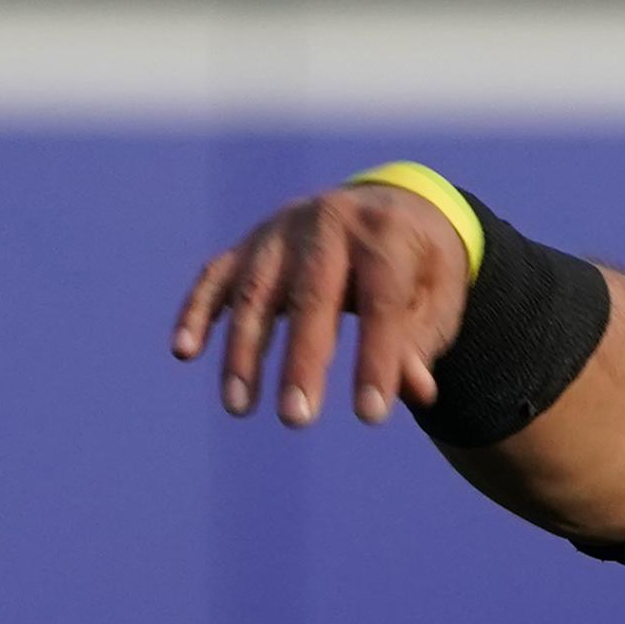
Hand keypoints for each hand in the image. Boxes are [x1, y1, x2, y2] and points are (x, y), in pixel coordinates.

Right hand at [170, 182, 472, 427]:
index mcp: (385, 235)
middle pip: (311, 296)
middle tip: (297, 419)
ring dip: (244, 351)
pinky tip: (185, 351)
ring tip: (239, 407)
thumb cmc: (419, 264)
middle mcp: (328, 224)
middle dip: (302, 361)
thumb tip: (416, 392)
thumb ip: (422, 340)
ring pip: (256, 292)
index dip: (376, 360)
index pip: (381, 303)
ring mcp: (281, 230)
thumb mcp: (440, 294)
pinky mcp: (249, 243)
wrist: (392, 204)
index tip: (371, 416)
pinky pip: (217, 276)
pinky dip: (198, 311)